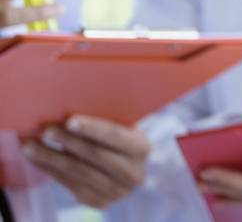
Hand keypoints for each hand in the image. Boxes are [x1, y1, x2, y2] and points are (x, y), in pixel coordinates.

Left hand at [21, 115, 149, 208]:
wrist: (123, 169)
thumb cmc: (115, 139)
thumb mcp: (120, 129)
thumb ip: (103, 122)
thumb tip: (67, 110)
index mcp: (141, 148)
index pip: (116, 136)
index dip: (93, 129)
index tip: (70, 121)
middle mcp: (132, 173)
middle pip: (94, 155)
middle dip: (67, 142)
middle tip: (45, 130)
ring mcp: (115, 191)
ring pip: (77, 172)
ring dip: (50, 157)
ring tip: (30, 145)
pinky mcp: (97, 202)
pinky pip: (69, 184)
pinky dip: (50, 170)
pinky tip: (36, 159)